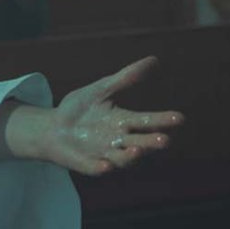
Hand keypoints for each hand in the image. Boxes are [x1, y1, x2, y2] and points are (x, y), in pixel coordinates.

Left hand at [40, 57, 182, 175]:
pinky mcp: (88, 164)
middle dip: (151, 142)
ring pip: (122, 159)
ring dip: (130, 156)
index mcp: (124, 121)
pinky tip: (106, 165)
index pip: (146, 121)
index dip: (161, 120)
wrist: (51, 128)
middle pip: (139, 142)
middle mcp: (119, 140)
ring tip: (137, 151)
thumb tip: (154, 60)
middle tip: (164, 140)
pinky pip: (96, 168)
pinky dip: (102, 167)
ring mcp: (104, 154)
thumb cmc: (80, 108)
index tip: (178, 117)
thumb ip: (124, 78)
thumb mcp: (100, 90)